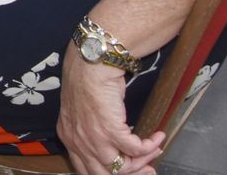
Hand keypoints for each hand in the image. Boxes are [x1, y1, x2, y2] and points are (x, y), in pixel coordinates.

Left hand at [55, 48, 164, 174]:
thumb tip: (113, 144)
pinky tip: (157, 137)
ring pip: (122, 167)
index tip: (128, 171)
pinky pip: (136, 149)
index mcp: (69, 138)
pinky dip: (150, 146)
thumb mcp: (81, 112)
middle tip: (148, 170)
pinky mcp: (111, 131)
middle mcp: (79, 143)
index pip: (87, 170)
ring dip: (143, 162)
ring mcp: (94, 139)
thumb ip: (90, 130)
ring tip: (155, 151)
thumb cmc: (87, 80)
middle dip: (131, 174)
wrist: (90, 63)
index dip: (111, 174)